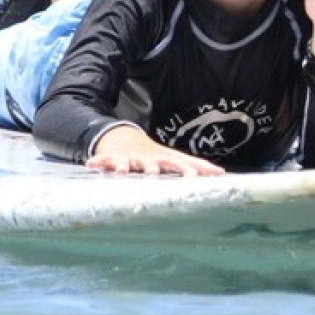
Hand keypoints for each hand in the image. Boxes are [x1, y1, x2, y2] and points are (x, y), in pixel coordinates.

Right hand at [87, 125, 224, 175]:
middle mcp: (149, 157)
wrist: (124, 137)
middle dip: (155, 167)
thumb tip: (221, 173)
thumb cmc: (152, 153)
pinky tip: (93, 165)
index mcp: (164, 158)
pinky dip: (99, 162)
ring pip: (128, 161)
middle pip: (153, 162)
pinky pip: (105, 160)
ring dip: (125, 165)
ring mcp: (131, 156)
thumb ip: (194, 166)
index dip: (190, 168)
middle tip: (155, 173)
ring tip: (123, 172)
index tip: (196, 177)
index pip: (181, 162)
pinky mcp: (113, 157)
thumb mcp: (172, 157)